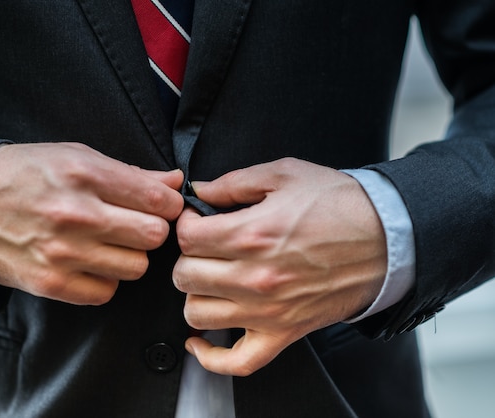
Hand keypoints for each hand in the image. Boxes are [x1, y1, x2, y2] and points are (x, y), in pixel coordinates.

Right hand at [0, 142, 183, 304]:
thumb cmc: (26, 175)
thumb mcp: (76, 156)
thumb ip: (131, 172)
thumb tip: (175, 183)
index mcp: (86, 174)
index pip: (159, 201)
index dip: (170, 206)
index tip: (162, 207)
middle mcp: (77, 214)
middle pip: (154, 236)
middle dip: (152, 230)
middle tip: (135, 225)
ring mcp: (63, 252)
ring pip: (136, 268)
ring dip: (129, 256)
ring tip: (109, 243)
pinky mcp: (51, 282)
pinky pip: (106, 292)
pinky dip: (105, 279)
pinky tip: (90, 262)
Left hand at [173, 158, 386, 375]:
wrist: (386, 238)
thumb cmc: (339, 205)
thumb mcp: (285, 174)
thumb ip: (234, 182)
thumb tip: (199, 191)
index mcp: (252, 234)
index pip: (187, 238)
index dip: (185, 225)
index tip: (195, 222)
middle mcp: (255, 277)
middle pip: (185, 276)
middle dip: (187, 257)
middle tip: (203, 248)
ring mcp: (268, 312)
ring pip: (198, 314)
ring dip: (196, 295)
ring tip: (209, 281)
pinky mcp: (284, 334)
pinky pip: (236, 362)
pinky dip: (211, 357)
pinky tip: (201, 341)